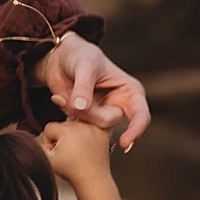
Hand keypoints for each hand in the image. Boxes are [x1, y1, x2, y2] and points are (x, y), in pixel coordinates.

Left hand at [36, 33, 149, 151]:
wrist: (61, 57)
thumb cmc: (80, 55)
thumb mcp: (85, 66)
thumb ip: (84, 87)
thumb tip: (81, 109)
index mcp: (130, 91)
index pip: (140, 115)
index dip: (135, 131)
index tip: (124, 144)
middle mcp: (119, 105)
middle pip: (108, 122)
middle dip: (88, 114)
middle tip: (68, 100)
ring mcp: (101, 113)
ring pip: (92, 127)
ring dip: (74, 114)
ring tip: (61, 96)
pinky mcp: (85, 118)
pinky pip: (78, 127)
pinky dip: (65, 116)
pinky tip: (58, 99)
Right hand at [39, 118, 113, 185]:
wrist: (92, 180)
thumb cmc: (71, 172)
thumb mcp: (47, 160)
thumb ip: (38, 146)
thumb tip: (36, 138)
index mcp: (67, 130)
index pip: (49, 128)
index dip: (49, 141)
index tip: (57, 152)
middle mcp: (81, 126)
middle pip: (62, 125)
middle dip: (62, 138)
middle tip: (67, 153)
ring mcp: (93, 129)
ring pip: (75, 126)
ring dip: (73, 136)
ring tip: (77, 151)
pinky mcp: (102, 133)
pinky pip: (88, 129)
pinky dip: (86, 136)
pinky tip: (85, 148)